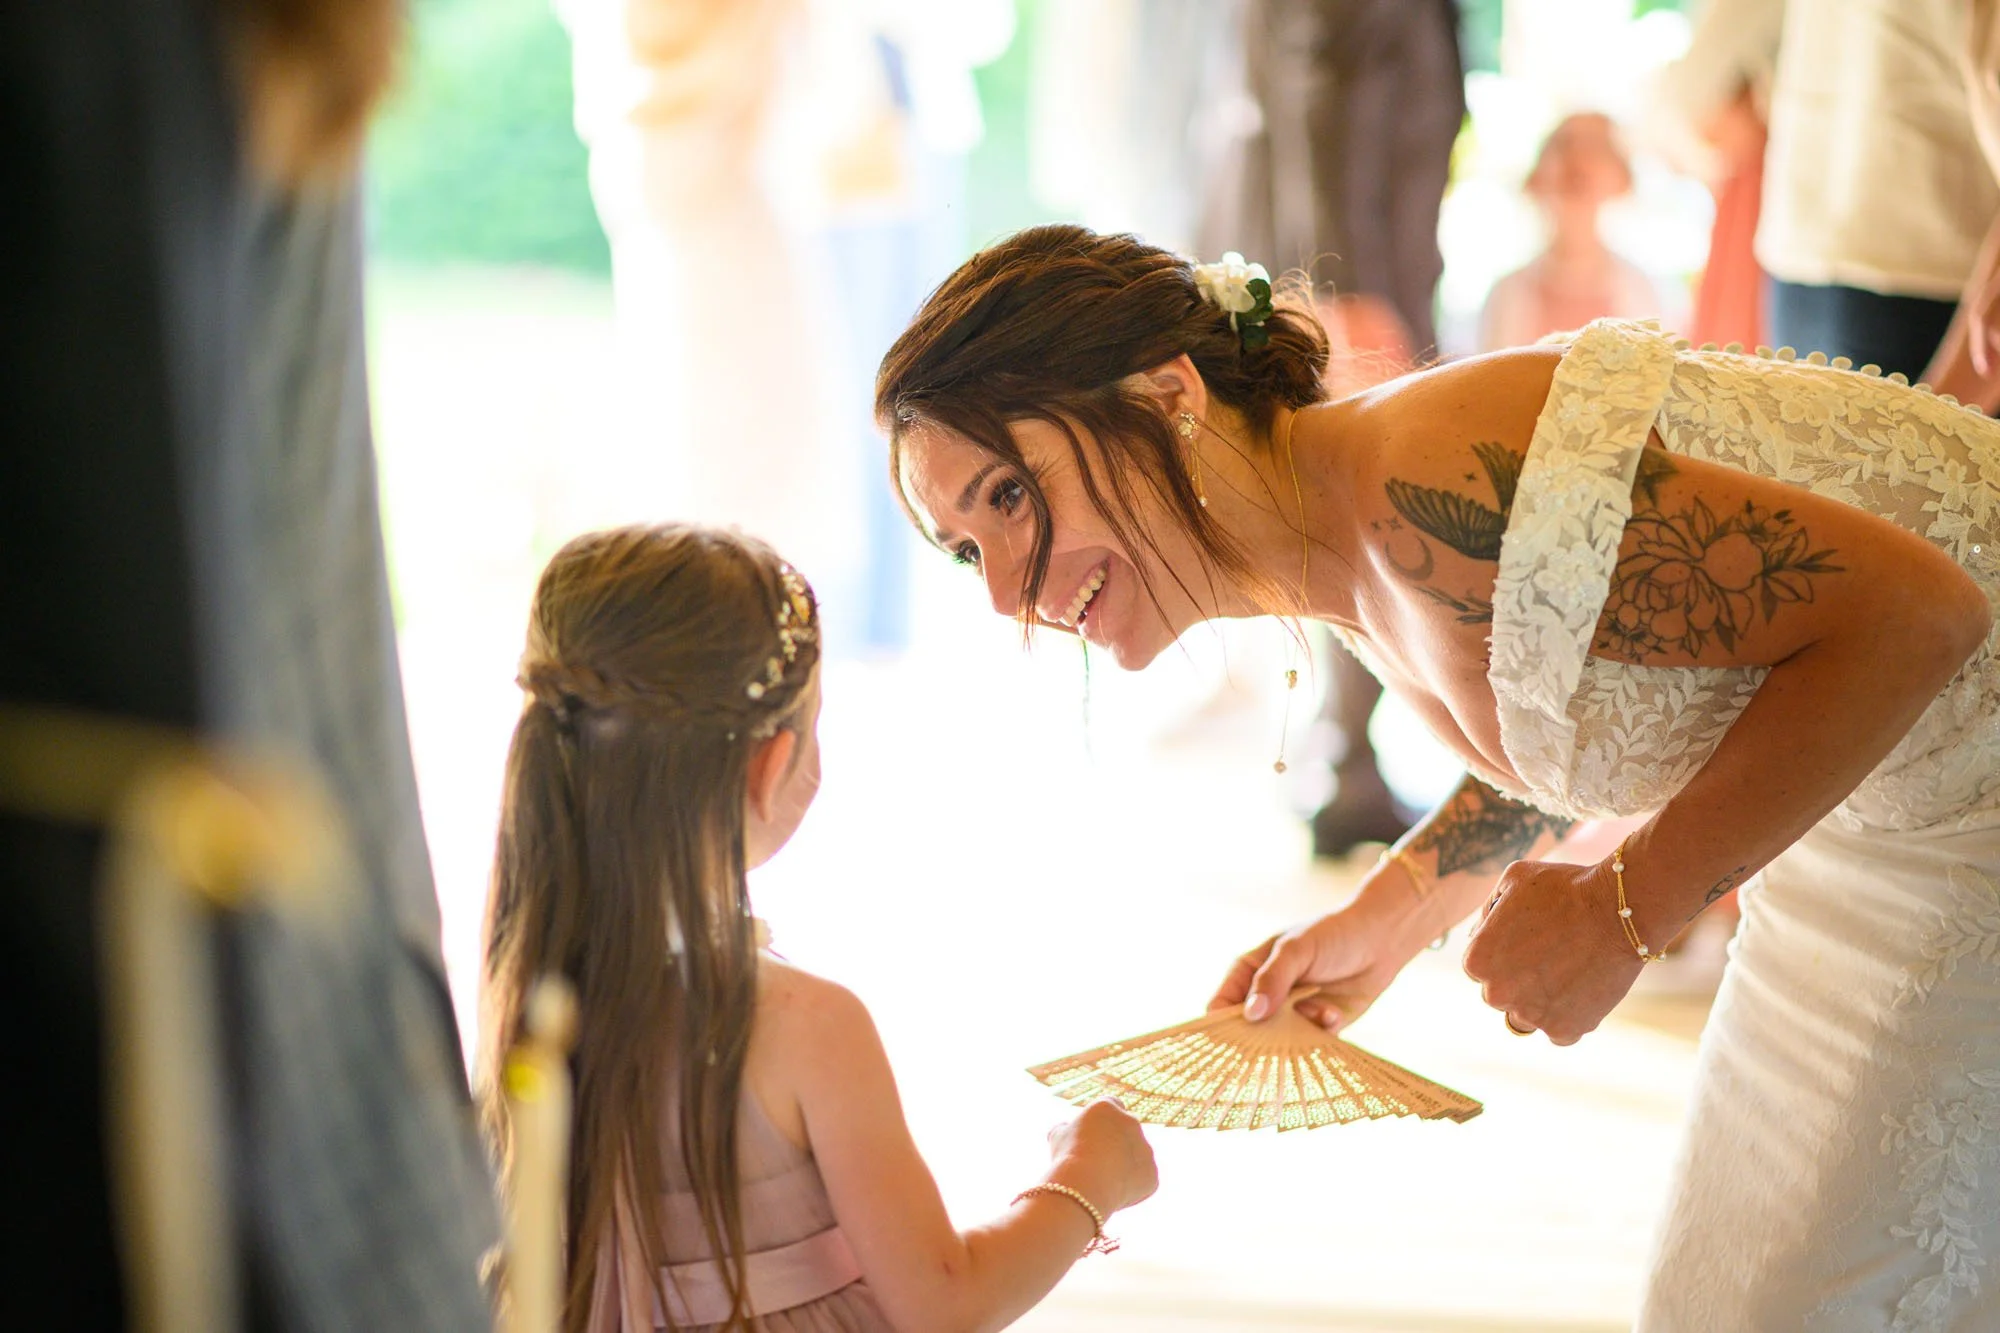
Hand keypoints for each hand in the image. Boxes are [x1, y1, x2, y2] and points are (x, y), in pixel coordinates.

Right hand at [1046, 1098, 1155, 1214]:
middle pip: (1126, 1131)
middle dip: (1116, 1143)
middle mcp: (1131, 1122)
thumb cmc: (1067, 1157)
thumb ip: (1066, 1129)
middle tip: (1097, 1162)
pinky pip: (1143, 1180)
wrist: (1084, 1183)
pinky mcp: (1152, 1173)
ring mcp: (1145, 1148)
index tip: (1093, 1138)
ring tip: (1102, 1181)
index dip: (1102, 1124)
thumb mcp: (1058, 1137)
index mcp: (1107, 1107)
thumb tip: (1065, 1129)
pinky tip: (1113, 1193)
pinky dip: (1132, 1186)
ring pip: (1136, 1156)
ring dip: (1125, 1165)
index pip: (1110, 1107)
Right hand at [1209, 901, 1410, 1033]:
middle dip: (1259, 1039)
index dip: (1220, 1025)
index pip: (1221, 1004)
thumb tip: (1250, 1015)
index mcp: (1249, 972)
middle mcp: (1267, 997)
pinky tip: (1334, 1013)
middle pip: (1248, 1031)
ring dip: (1296, 1036)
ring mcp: (1292, 1014)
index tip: (1228, 1040)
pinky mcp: (1318, 1027)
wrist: (1381, 940)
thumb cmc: (1332, 935)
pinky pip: (1311, 1043)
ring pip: (1280, 1042)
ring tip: (1318, 1013)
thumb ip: (1272, 980)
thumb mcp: (1296, 950)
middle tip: (1274, 1041)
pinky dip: (1321, 1032)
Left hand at [1461, 859, 1644, 1044]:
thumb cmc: (1566, 888)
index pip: (1479, 965)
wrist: (1619, 910)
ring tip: (1567, 971)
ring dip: (1540, 1000)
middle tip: (1551, 954)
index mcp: (1476, 960)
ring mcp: (1530, 1015)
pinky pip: (1558, 1031)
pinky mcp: (1564, 1030)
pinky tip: (1583, 989)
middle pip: (1500, 992)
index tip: (1529, 939)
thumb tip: (1478, 935)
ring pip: (1526, 1015)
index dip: (1504, 951)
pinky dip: (1569, 1015)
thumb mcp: (1513, 880)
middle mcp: (1496, 993)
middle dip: (1519, 977)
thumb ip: (1488, 911)